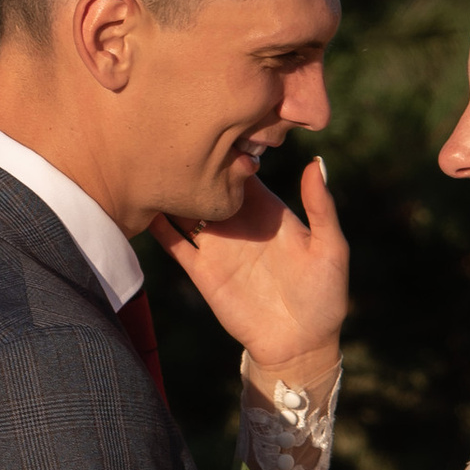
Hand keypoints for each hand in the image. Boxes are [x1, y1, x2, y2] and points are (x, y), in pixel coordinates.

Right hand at [149, 153, 346, 372]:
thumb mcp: (331, 247)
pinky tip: (139, 206)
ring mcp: (216, 246)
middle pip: (206, 184)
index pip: (240, 169)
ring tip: (147, 165)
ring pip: (183, 209)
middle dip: (190, 162)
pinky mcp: (201, 272)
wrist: (300, 345)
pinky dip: (156, 226)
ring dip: (168, 190)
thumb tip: (316, 161)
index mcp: (267, 209)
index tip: (211, 124)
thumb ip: (321, 206)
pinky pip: (173, 243)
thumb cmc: (324, 294)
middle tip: (169, 136)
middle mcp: (237, 221)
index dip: (226, 147)